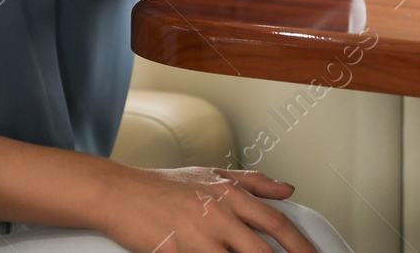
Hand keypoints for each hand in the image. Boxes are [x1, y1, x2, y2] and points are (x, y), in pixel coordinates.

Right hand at [99, 165, 319, 252]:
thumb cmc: (163, 186)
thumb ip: (254, 182)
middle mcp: (219, 215)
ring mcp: (198, 237)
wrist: (119, 193)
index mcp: (230, 194)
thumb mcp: (212, 175)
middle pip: (262, 252)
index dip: (300, 245)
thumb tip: (288, 189)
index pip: (276, 223)